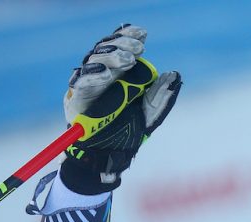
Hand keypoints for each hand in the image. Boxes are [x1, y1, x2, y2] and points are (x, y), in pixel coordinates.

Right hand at [59, 25, 181, 194]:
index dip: (127, 36)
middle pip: (104, 49)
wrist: (110, 158)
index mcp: (117, 74)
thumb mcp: (150, 115)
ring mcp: (87, 86)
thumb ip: (162, 97)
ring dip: (110, 57)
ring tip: (128, 59)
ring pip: (93, 61)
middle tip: (138, 49)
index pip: (118, 46)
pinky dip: (94, 77)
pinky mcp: (76, 100)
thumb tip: (174, 75)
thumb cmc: (127, 134)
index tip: (142, 34)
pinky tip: (108, 76)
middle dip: (121, 44)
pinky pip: (82, 83)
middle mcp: (100, 75)